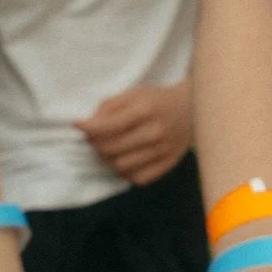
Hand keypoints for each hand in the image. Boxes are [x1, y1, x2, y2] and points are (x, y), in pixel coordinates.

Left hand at [75, 81, 191, 186]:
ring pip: (121, 166)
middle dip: (95, 145)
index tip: (78, 125)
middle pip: (110, 149)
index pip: (107, 126)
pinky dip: (126, 173)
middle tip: (95, 139)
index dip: (87, 128)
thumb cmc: (157, 100)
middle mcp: (154, 132)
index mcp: (144, 110)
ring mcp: (163, 150)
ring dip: (109, 160)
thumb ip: (109, 106)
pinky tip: (126, 160)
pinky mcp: (169, 164)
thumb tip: (87, 124)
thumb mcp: (133, 93)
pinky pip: (138, 178)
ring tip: (110, 150)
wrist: (193, 108)